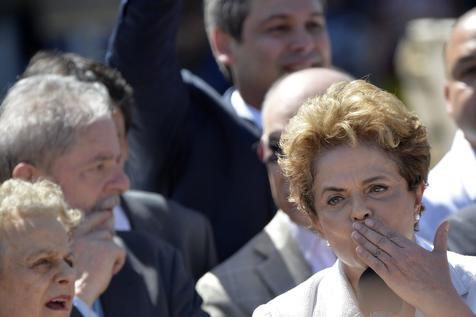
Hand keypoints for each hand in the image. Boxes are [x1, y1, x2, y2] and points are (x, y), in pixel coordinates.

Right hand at [72, 211, 125, 306]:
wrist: (74, 295)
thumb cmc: (71, 281)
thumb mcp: (72, 258)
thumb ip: (84, 244)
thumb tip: (105, 230)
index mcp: (69, 238)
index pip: (87, 220)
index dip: (99, 216)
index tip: (108, 212)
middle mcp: (82, 235)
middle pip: (104, 233)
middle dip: (106, 246)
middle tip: (97, 264)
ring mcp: (95, 240)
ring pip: (111, 243)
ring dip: (110, 256)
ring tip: (98, 271)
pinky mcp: (108, 248)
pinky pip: (121, 252)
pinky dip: (118, 264)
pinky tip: (107, 273)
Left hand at [351, 219, 471, 315]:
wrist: (438, 297)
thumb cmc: (440, 277)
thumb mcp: (440, 254)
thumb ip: (440, 237)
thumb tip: (446, 223)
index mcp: (412, 248)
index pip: (391, 234)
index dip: (378, 227)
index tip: (368, 221)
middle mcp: (402, 255)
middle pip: (380, 240)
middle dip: (367, 231)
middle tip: (355, 224)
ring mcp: (395, 266)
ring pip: (375, 250)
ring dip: (363, 241)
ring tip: (354, 234)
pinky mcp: (390, 277)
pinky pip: (375, 264)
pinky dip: (366, 256)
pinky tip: (358, 249)